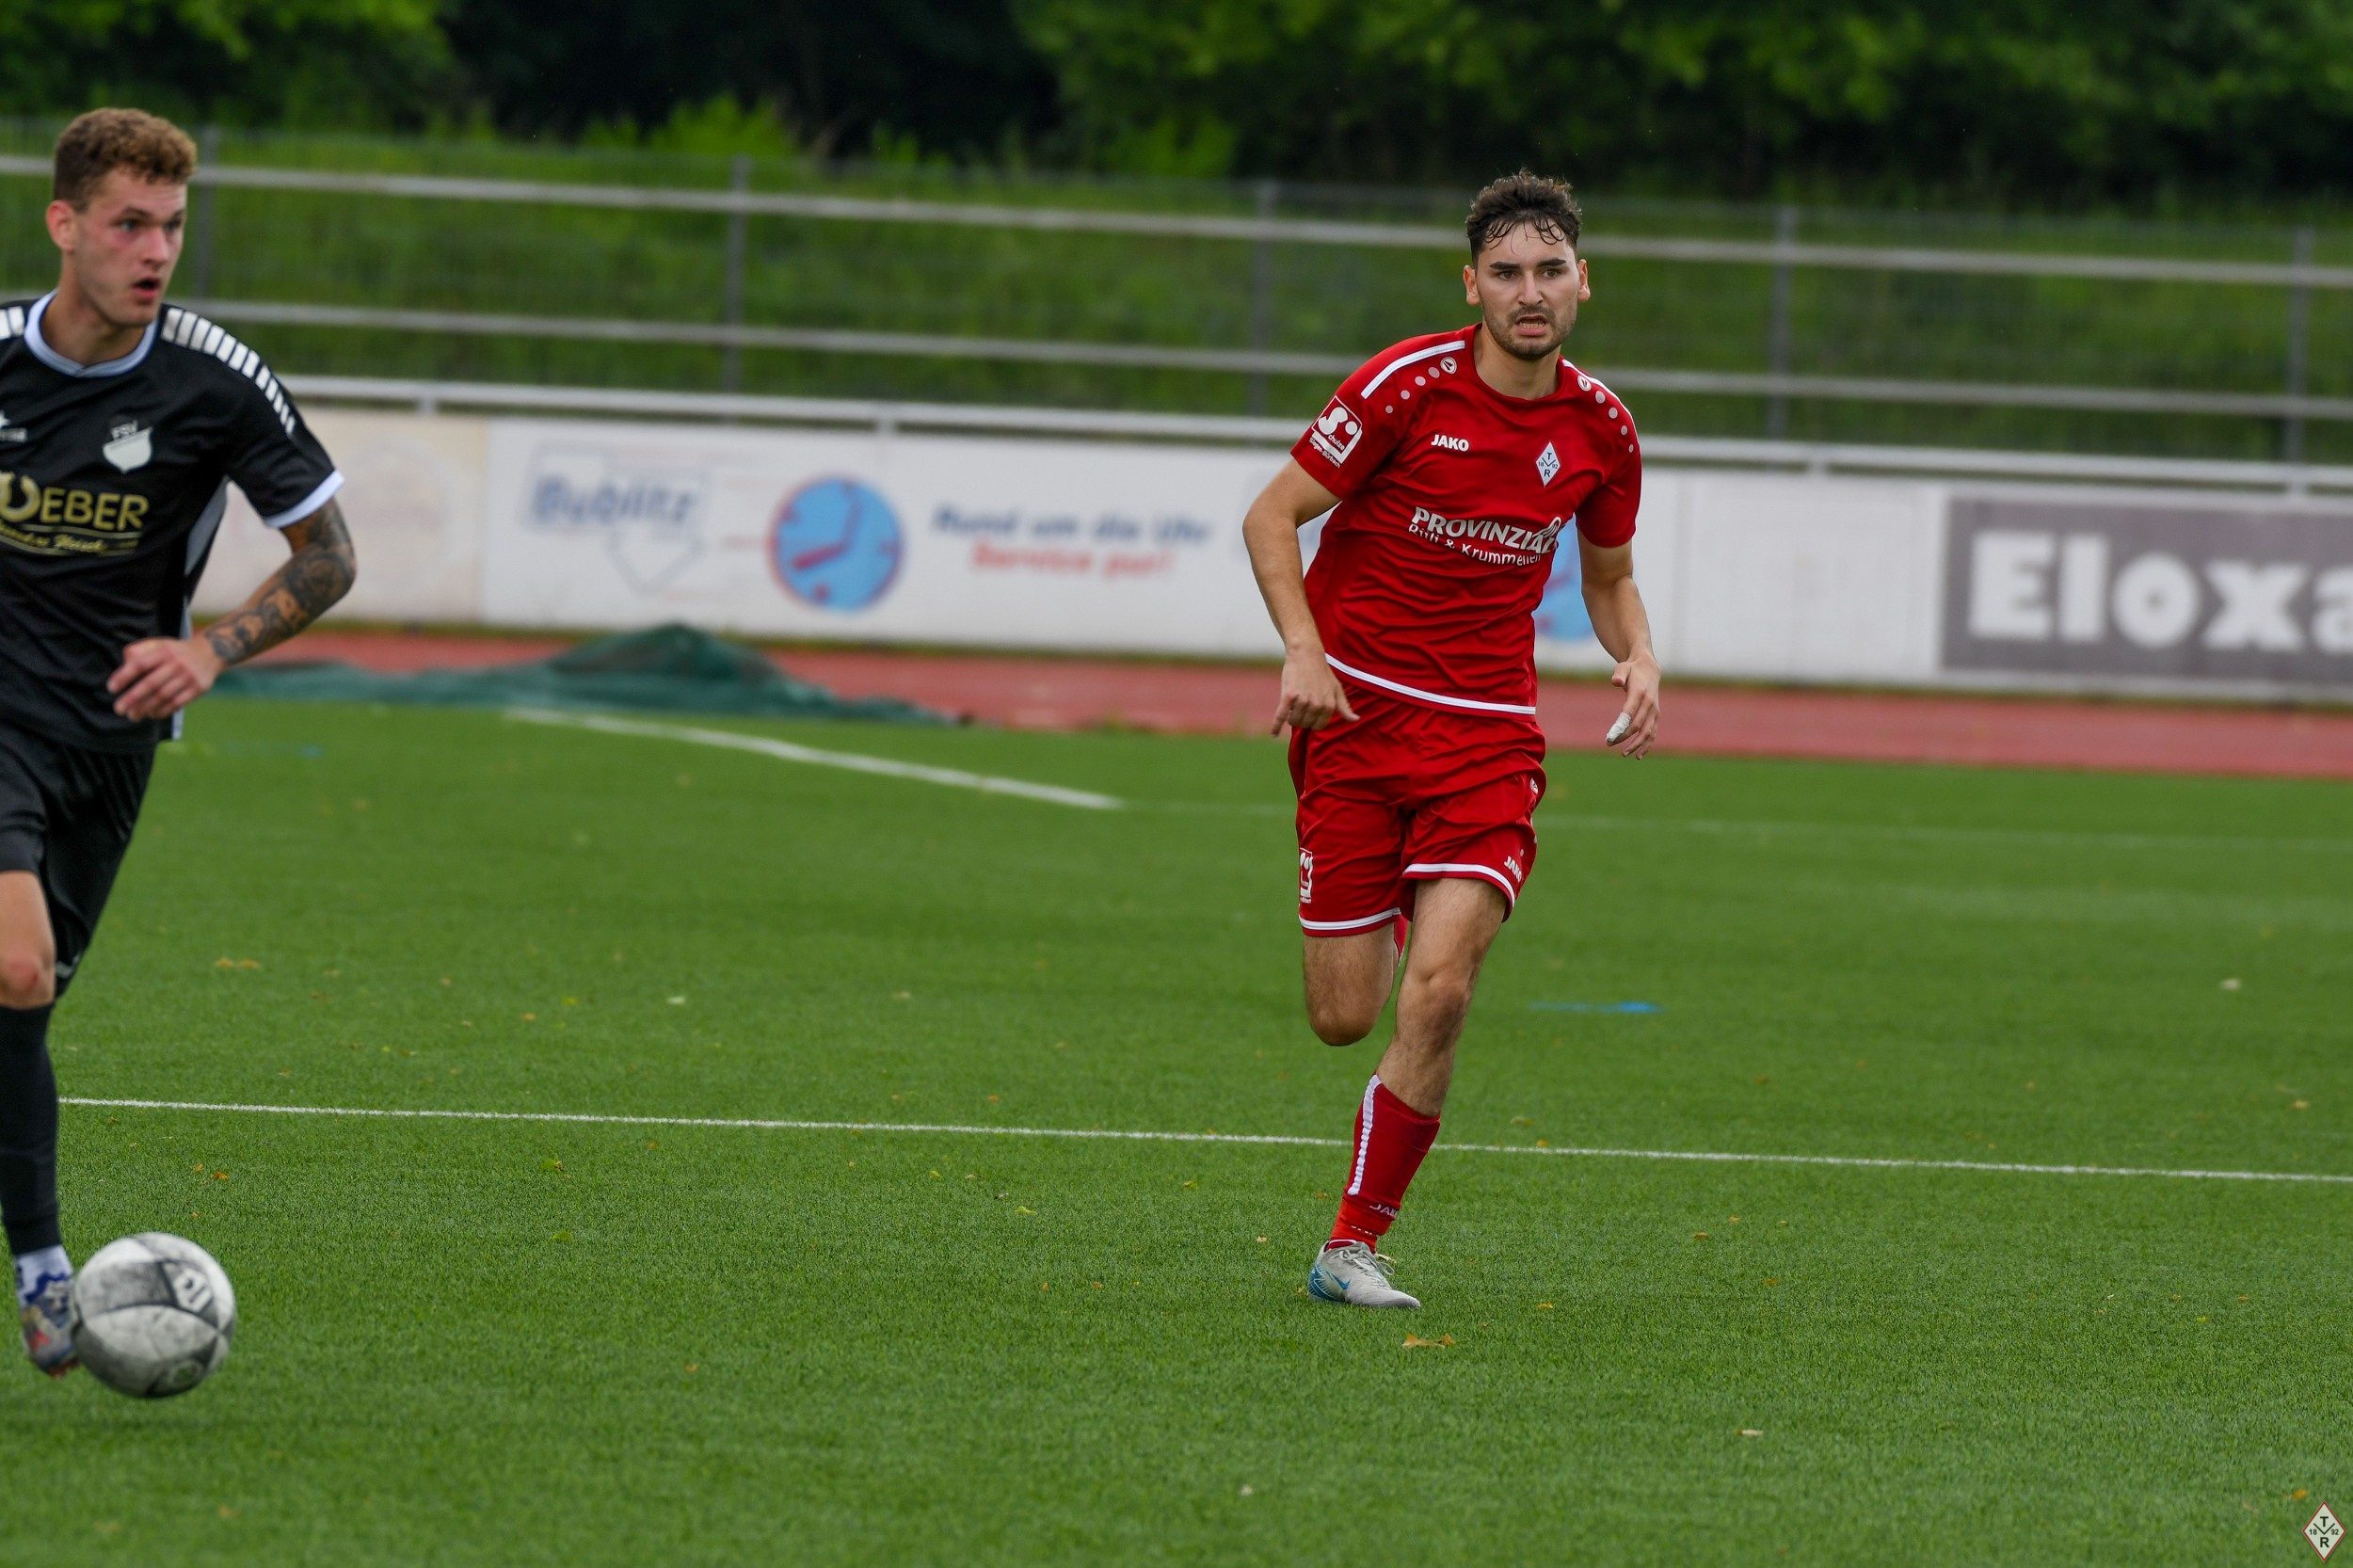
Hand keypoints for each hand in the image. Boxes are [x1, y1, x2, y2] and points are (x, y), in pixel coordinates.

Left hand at [108, 637, 222, 720]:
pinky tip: (152, 714)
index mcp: (164, 650)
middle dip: (133, 698)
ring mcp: (189, 677)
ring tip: (132, 716)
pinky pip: (178, 703)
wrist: (210, 653)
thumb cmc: (175, 651)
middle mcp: (177, 663)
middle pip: (151, 683)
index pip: (140, 664)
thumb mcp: (158, 644)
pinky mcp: (199, 688)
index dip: (124, 676)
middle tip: (119, 709)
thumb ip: (138, 652)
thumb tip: (123, 668)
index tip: (111, 688)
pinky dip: (163, 711)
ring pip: (164, 696)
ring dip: (146, 708)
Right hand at [1270, 648, 1358, 734]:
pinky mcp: (1288, 696)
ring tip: (1294, 705)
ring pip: (1294, 721)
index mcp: (1329, 705)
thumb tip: (1355, 720)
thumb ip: (1344, 707)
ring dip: (1292, 716)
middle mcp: (1316, 705)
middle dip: (1302, 718)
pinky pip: (1280, 716)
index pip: (1318, 726)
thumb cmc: (1322, 672)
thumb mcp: (1337, 689)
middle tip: (1302, 703)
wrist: (1306, 655)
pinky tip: (1273, 734)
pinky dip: (1275, 726)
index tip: (1311, 712)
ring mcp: (1301, 701)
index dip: (1313, 721)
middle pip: (1305, 724)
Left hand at [1609, 654, 1660, 757]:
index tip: (1609, 737)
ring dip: (1636, 745)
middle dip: (1623, 737)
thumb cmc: (1632, 670)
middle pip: (1638, 726)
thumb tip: (1616, 682)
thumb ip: (1619, 674)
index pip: (1630, 713)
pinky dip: (1647, 745)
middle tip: (1608, 744)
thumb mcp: (1623, 667)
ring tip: (1623, 754)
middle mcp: (1650, 704)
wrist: (1649, 669)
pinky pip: (1653, 733)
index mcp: (1640, 693)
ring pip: (1648, 733)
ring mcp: (1654, 711)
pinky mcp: (1656, 716)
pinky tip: (1638, 755)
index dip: (1620, 727)